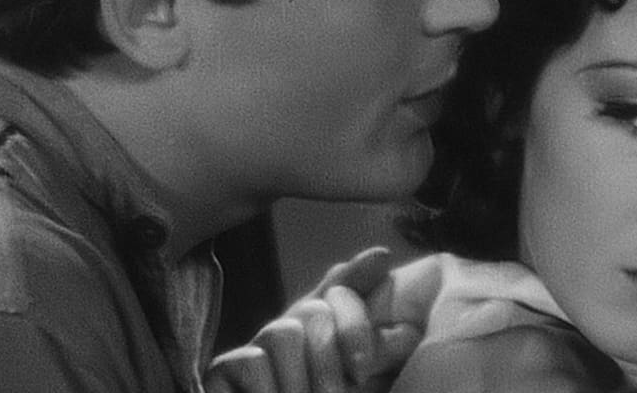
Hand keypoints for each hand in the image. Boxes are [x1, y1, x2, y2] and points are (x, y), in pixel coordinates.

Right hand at [206, 247, 423, 392]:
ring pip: (285, 333)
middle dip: (332, 352)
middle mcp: (292, 331)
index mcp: (327, 332)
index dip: (359, 270)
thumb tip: (411, 331)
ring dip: (300, 380)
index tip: (383, 258)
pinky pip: (254, 361)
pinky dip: (268, 390)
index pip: (341, 289)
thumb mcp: (357, 380)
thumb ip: (376, 353)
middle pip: (316, 310)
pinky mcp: (226, 368)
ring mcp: (259, 347)